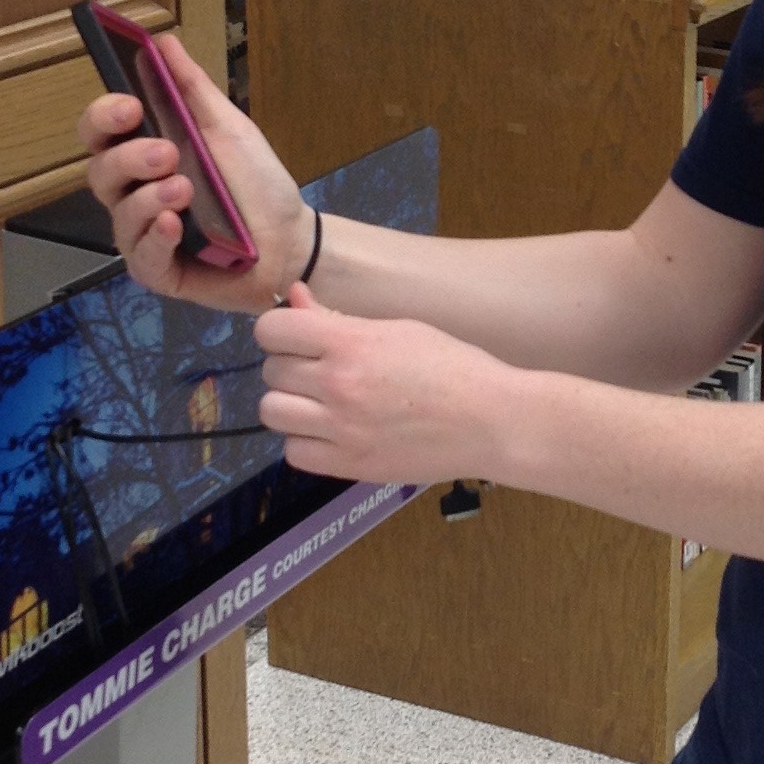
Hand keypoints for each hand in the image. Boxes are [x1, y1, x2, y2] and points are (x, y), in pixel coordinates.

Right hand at [78, 33, 313, 309]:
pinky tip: (174, 225)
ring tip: (184, 187)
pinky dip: (155, 238)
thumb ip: (192, 89)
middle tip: (167, 152)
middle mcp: (134, 194)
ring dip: (148, 198)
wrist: (292, 238)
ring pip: (119, 216)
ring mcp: (144, 234)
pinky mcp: (160, 271)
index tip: (129, 106)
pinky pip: (142, 257)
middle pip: (101, 172)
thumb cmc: (255, 184)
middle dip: (129, 158)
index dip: (104, 117)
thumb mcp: (228, 129)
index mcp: (143, 153)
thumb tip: (162, 42)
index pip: (100, 133)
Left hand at [255, 285, 524, 483]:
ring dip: (291, 405)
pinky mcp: (350, 465)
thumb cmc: (453, 367)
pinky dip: (305, 442)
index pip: (272, 330)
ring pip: (272, 413)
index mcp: (351, 343)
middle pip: (271, 372)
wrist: (491, 421)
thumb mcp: (398, 329)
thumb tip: (293, 298)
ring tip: (320, 404)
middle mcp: (338, 385)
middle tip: (322, 371)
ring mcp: (341, 429)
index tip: (300, 337)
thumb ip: (338, 319)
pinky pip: (293, 453)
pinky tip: (330, 433)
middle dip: (291, 366)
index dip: (281, 331)